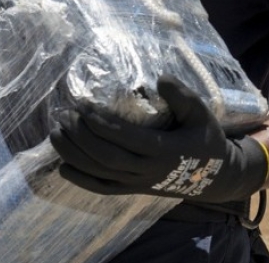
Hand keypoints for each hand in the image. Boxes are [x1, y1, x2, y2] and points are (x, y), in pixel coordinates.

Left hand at [49, 75, 268, 203]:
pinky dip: (80, 179)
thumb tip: (159, 77)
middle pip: (105, 156)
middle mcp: (148, 171)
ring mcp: (138, 184)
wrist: (213, 177)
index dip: (99, 121)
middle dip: (79, 135)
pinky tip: (62, 165)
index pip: (124, 137)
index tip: (81, 103)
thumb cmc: (205, 138)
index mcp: (164, 150)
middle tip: (63, 114)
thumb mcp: (201, 113)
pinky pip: (102, 188)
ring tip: (55, 132)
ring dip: (73, 154)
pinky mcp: (132, 191)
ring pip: (99, 173)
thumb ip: (182, 95)